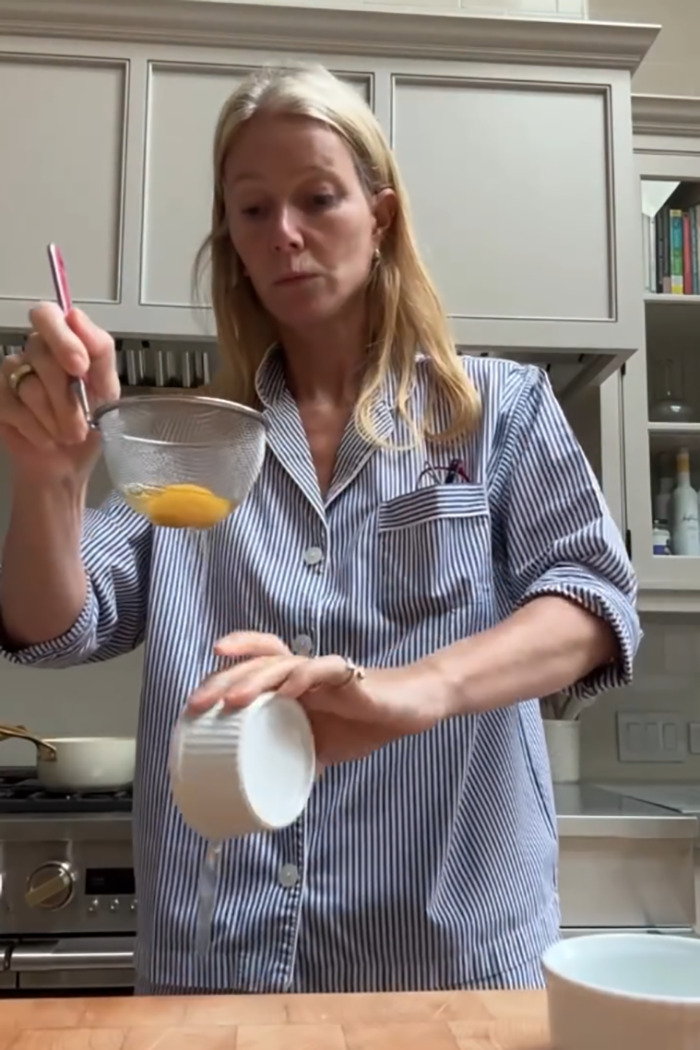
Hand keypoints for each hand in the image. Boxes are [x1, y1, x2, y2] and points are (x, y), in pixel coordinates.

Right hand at [0, 303, 119, 483]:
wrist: (69, 466)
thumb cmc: (90, 426)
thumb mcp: (108, 391)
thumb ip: (99, 351)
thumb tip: (75, 315)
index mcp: (63, 343)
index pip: (48, 315)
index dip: (63, 339)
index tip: (80, 368)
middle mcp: (33, 352)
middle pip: (41, 352)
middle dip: (67, 395)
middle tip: (81, 422)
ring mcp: (11, 374)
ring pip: (30, 384)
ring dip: (56, 418)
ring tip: (69, 435)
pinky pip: (13, 407)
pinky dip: (38, 430)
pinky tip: (47, 439)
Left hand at [186, 632, 449, 765]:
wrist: (409, 710)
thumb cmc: (363, 723)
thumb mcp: (321, 751)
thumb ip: (297, 764)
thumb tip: (272, 800)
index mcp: (291, 686)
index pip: (249, 671)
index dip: (221, 679)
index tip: (192, 703)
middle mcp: (302, 672)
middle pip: (255, 664)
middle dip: (224, 679)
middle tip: (196, 703)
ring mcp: (323, 671)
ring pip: (281, 662)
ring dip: (254, 678)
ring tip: (231, 698)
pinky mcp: (349, 675)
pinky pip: (322, 669)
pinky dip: (302, 677)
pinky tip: (286, 690)